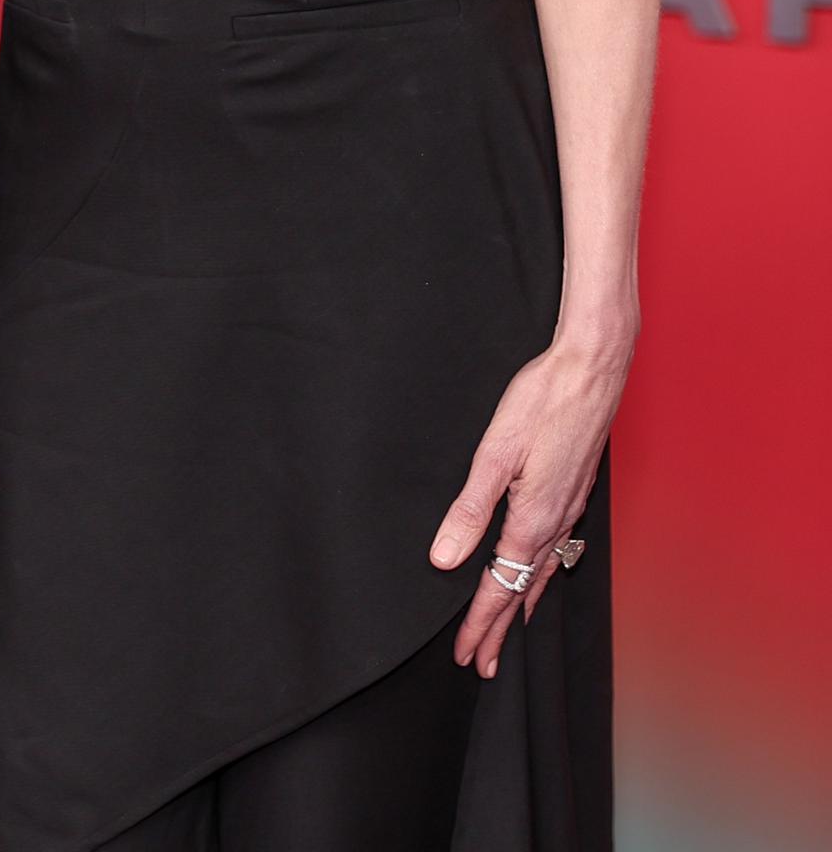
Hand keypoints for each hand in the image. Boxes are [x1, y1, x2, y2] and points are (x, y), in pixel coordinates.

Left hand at [429, 337, 627, 676]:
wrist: (592, 372)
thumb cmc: (541, 402)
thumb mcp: (495, 453)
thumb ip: (469, 509)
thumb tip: (445, 560)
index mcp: (531, 520)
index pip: (499, 586)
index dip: (480, 623)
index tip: (465, 655)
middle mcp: (556, 524)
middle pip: (523, 592)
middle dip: (500, 629)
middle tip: (482, 666)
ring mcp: (570, 510)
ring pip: (542, 575)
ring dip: (521, 608)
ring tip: (508, 634)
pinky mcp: (575, 494)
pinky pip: (556, 553)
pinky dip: (541, 578)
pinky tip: (536, 575)